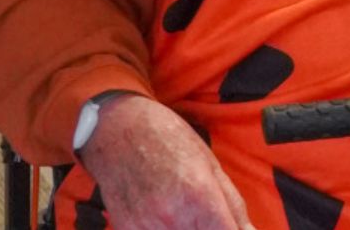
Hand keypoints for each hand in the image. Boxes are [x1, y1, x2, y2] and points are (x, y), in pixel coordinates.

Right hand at [81, 94, 254, 229]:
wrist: (117, 129)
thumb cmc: (168, 138)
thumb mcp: (210, 164)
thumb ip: (233, 205)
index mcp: (200, 196)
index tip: (231, 227)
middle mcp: (173, 217)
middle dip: (211, 229)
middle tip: (208, 218)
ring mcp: (146, 228)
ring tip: (186, 214)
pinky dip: (166, 229)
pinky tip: (165, 217)